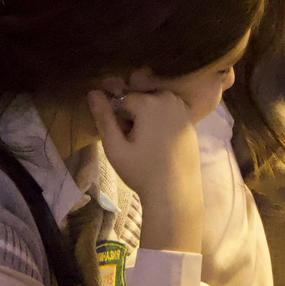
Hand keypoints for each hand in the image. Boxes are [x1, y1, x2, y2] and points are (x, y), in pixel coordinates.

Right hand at [91, 90, 202, 252]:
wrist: (175, 193)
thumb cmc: (142, 172)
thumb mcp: (115, 147)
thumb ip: (103, 118)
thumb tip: (93, 92)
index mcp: (150, 102)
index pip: (123, 100)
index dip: (118, 118)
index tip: (121, 137)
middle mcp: (169, 99)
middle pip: (141, 99)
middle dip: (133, 114)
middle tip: (133, 140)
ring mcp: (183, 110)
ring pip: (155, 104)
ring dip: (147, 116)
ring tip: (145, 141)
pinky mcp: (191, 121)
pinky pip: (169, 112)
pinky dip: (161, 121)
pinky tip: (159, 143)